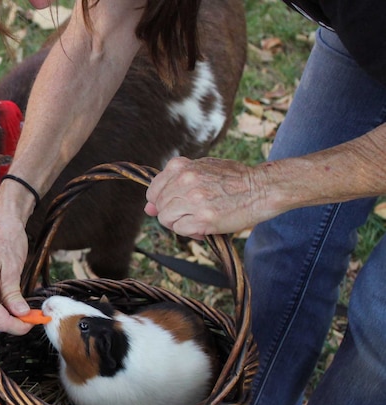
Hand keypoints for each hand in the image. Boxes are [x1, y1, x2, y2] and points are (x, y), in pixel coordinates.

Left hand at [145, 156, 261, 238]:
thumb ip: (174, 184)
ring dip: (180, 223)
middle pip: (160, 206)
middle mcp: (185, 181)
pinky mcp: (203, 219)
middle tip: (192, 213)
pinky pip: (181, 230)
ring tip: (198, 219)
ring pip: (167, 219)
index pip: (154, 190)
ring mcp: (193, 200)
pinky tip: (205, 227)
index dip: (161, 201)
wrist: (262, 188)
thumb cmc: (233, 179)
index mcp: (182, 166)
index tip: (174, 204)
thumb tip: (148, 208)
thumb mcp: (203, 170)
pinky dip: (191, 232)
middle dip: (172, 213)